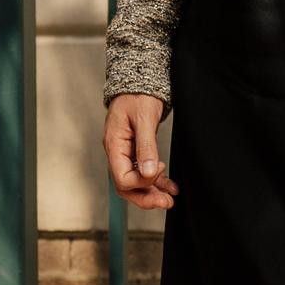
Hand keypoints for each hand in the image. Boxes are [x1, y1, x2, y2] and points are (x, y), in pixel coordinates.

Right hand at [104, 94, 175, 211]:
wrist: (139, 81)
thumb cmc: (139, 96)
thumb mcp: (144, 119)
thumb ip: (146, 146)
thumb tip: (149, 173)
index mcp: (114, 145)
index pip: (122, 178)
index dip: (141, 182)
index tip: (159, 170)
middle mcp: (116, 153)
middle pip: (126, 186)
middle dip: (146, 197)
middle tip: (167, 203)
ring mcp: (125, 153)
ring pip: (134, 183)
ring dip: (152, 193)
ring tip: (170, 199)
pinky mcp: (135, 151)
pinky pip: (142, 172)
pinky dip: (156, 181)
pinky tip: (169, 186)